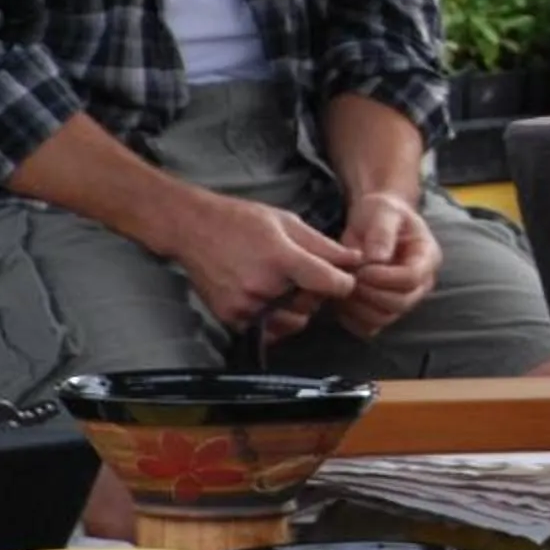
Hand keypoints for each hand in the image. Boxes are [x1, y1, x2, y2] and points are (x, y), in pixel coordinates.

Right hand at [159, 191, 361, 340]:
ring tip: (285, 286)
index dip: (344, 283)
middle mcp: (263, 287)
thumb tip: (356, 260)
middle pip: (311, 305)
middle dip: (317, 294)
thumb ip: (324, 246)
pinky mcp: (229, 317)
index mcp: (281, 259)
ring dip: (295, 309)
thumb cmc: (243, 220)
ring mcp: (244, 306)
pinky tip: (268, 297)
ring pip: (290, 321)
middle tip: (306, 276)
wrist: (193, 229)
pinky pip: (266, 329)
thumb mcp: (289, 223)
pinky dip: (273, 318)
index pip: (330, 284)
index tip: (343, 278)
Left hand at [334, 192, 442, 340]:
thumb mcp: (383, 211)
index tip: (362, 268)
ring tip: (343, 285)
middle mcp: (419, 283)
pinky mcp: (382, 310)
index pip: (412, 278)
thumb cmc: (381, 213)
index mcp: (426, 257)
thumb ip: (382, 233)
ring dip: (358, 307)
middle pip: (400, 303)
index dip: (385, 278)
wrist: (372, 222)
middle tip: (350, 277)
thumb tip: (377, 258)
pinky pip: (368, 327)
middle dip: (369, 293)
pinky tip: (341, 299)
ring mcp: (402, 298)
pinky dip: (351, 319)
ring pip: (383, 318)